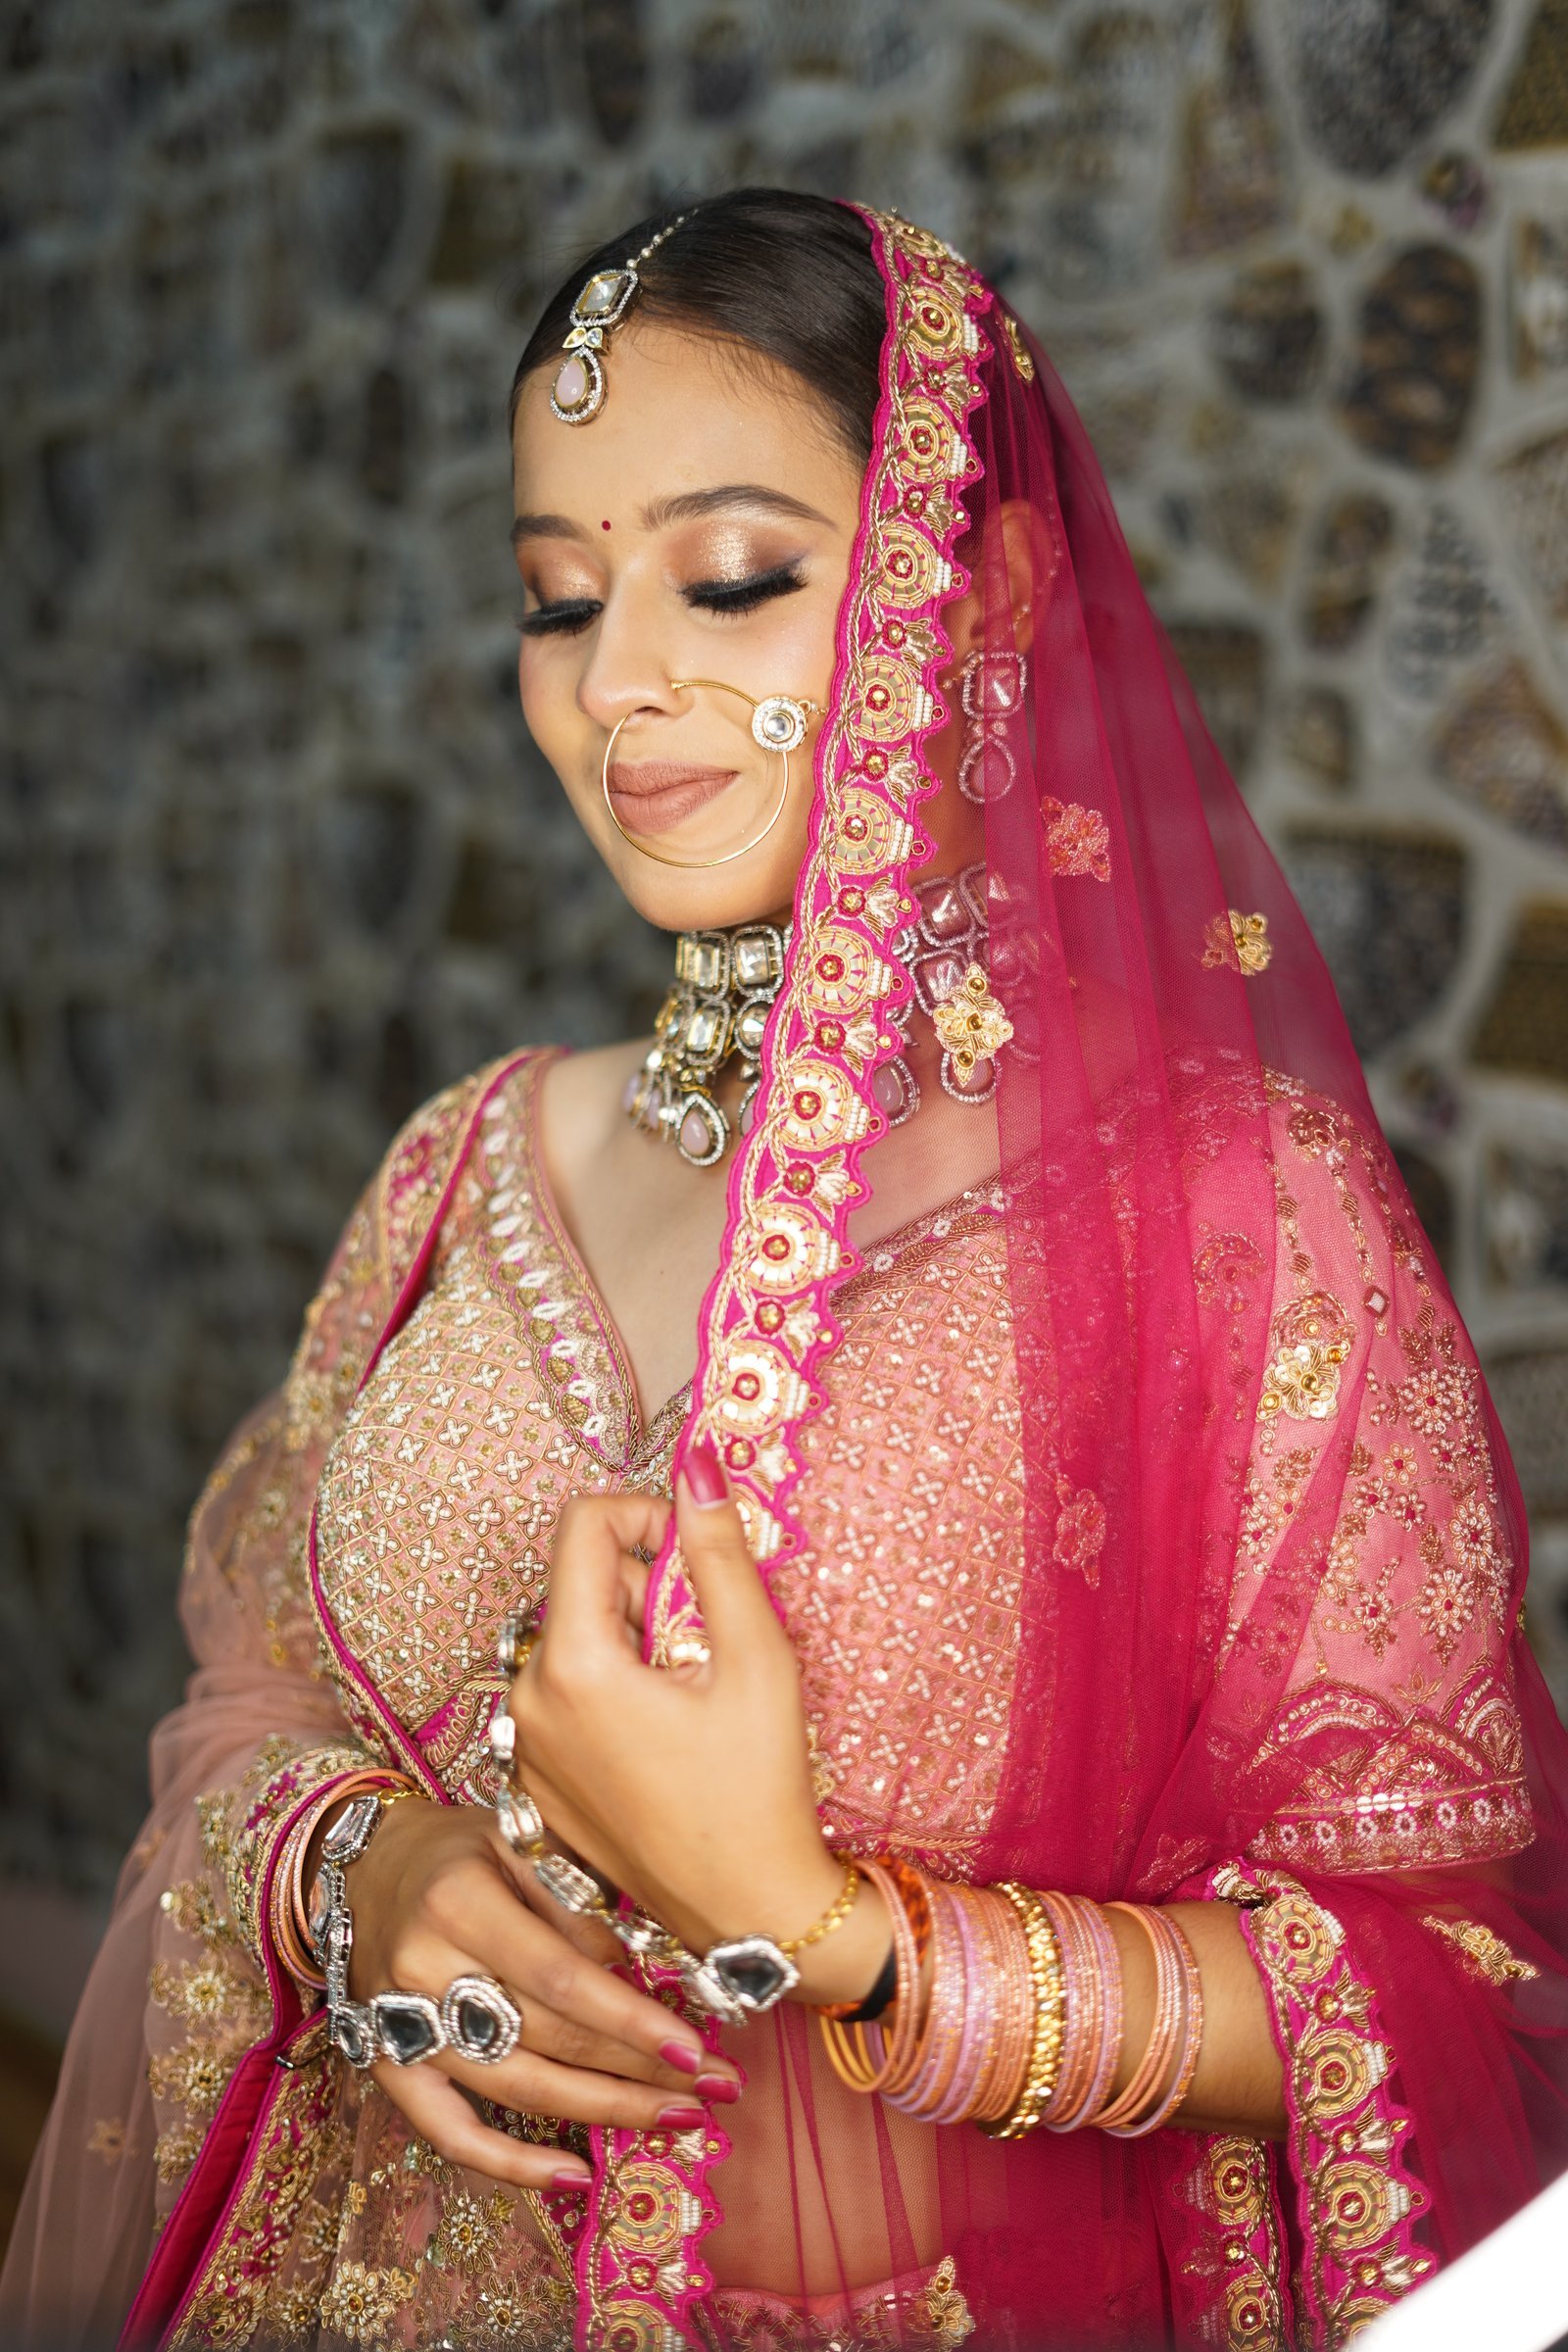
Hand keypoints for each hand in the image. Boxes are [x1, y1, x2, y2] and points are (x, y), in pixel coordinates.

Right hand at [333, 1794, 740, 2190]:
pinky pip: (449, 2132)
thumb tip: (646, 1969)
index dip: (630, 2020)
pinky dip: (510, 2164)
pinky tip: (575, 2177)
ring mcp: (401, 2027)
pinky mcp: (387, 2068)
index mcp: (459, 1901)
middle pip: (548, 2038)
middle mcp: (424, 1969)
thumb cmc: (459, 1848)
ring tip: (676, 2120)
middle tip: (713, 2086)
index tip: (694, 2048)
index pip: (559, 1976)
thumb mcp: (518, 1840)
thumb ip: (577, 1900)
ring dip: (602, 2112)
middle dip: (639, 2069)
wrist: (360, 1868)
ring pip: (515, 2090)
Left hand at [508, 1441, 891, 2009]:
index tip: (701, 1556)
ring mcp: (527, 1745)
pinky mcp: (537, 1779)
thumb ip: (720, 1552)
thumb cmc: (761, 1791)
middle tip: (712, 1648)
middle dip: (651, 1589)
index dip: (650, 1516)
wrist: (748, 1914)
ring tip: (694, 1697)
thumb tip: (699, 1463)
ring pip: (578, 1636)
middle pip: (582, 1582)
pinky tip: (667, 1737)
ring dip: (637, 1640)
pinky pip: (568, 1693)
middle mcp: (529, 1699)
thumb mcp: (758, 1659)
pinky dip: (616, 1689)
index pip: (584, 1524)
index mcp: (573, 1663)